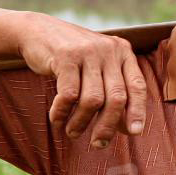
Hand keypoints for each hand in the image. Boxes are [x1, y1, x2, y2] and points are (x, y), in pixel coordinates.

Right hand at [19, 15, 147, 147]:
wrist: (37, 31)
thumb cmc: (71, 58)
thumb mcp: (97, 66)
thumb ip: (112, 89)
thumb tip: (126, 128)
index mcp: (123, 52)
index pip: (137, 86)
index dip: (138, 111)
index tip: (134, 133)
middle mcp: (109, 50)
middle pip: (116, 98)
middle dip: (107, 126)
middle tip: (98, 144)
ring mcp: (88, 51)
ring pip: (92, 100)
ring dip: (81, 122)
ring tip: (72, 132)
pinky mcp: (66, 56)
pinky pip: (69, 95)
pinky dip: (62, 112)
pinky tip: (57, 119)